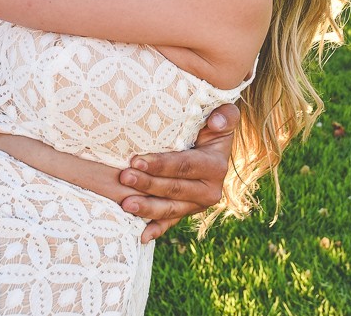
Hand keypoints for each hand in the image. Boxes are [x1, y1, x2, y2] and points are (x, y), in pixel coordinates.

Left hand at [119, 102, 238, 242]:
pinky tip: (142, 236)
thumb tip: (217, 121)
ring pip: (170, 209)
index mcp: (216, 167)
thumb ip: (226, 115)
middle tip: (124, 178)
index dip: (161, 165)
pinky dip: (156, 229)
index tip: (136, 160)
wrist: (210, 145)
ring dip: (147, 208)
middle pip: (174, 189)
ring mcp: (197, 205)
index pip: (185, 166)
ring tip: (125, 204)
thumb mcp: (224, 116)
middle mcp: (210, 191)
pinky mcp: (186, 211)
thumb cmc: (211, 125)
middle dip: (148, 185)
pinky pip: (170, 222)